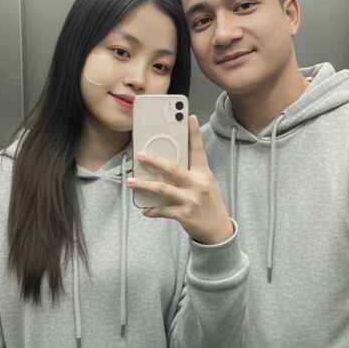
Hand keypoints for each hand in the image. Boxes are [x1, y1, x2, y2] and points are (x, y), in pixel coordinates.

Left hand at [128, 115, 233, 244]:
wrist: (218, 230)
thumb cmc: (208, 203)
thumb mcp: (205, 184)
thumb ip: (190, 173)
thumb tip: (166, 164)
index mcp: (204, 174)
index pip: (198, 150)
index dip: (194, 133)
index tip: (189, 117)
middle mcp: (198, 185)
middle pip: (173, 168)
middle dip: (154, 160)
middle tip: (140, 155)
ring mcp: (191, 200)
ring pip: (162, 189)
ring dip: (144, 185)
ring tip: (131, 181)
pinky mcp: (184, 215)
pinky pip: (163, 210)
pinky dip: (152, 210)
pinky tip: (145, 209)